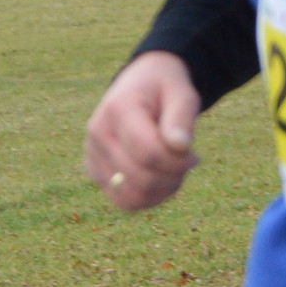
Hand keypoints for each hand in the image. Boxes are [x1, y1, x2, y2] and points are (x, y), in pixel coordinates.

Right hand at [84, 50, 201, 210]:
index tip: (193, 155)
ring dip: (161, 191)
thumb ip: (182, 117)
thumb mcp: (181, 93)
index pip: (149, 154)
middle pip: (141, 179)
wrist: (140, 85)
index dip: (178, 163)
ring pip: (131, 198)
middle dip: (173, 177)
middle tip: (187, 162)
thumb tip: (180, 147)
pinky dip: (149, 197)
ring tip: (173, 171)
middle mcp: (98, 133)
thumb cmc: (164, 90)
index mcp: (118, 109)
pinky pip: (124, 201)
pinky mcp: (94, 172)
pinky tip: (161, 179)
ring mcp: (92, 155)